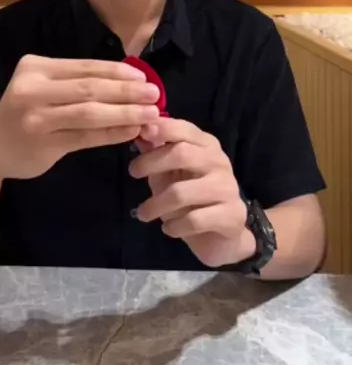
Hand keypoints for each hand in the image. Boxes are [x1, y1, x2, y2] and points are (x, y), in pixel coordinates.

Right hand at [0, 55, 159, 180]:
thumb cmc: (26, 112)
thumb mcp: (44, 88)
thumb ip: (78, 84)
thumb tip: (132, 83)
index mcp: (35, 67)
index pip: (84, 67)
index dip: (117, 72)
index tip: (144, 78)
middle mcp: (32, 89)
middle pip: (89, 88)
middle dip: (126, 91)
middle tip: (155, 95)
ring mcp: (36, 118)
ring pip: (89, 112)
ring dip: (125, 113)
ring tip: (150, 114)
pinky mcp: (43, 144)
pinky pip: (85, 137)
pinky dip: (111, 133)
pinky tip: (131, 132)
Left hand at [129, 119, 255, 268]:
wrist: (223, 235)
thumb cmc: (193, 198)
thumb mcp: (171, 172)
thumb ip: (157, 154)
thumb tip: (140, 135)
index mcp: (206, 145)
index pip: (184, 129)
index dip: (161, 129)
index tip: (141, 134)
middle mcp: (219, 162)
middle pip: (182, 154)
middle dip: (151, 162)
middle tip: (132, 172)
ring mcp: (228, 188)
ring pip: (182, 193)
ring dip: (156, 205)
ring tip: (143, 213)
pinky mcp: (231, 215)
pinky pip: (194, 220)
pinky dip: (174, 226)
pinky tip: (168, 229)